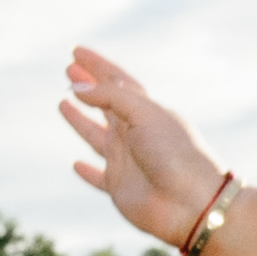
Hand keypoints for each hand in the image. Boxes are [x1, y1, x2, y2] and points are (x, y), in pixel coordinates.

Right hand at [59, 42, 217, 252]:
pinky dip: (87, 171)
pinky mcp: (120, 188)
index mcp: (147, 112)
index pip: (118, 82)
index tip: (76, 51)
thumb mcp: (145, 115)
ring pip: (96, 135)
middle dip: (88, 86)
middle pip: (107, 103)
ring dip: (80, 120)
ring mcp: (127, 161)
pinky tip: (76, 164)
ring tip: (63, 102)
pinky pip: (98, 178)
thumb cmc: (176, 155)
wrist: (193, 204)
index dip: (97, 66)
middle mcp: (136, 134)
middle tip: (69, 69)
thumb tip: (78, 87)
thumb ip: (111, 97)